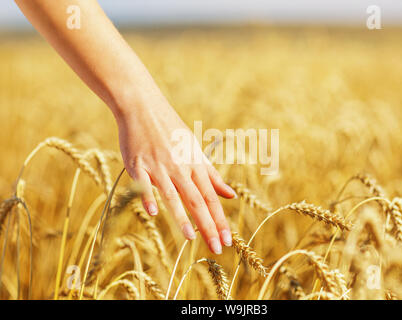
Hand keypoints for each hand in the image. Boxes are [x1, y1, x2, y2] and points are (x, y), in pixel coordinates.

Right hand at [115, 92, 235, 253]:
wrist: (143, 107)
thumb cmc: (172, 131)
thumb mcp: (195, 150)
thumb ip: (212, 175)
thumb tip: (231, 195)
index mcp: (195, 164)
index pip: (211, 197)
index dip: (220, 219)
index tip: (227, 240)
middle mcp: (180, 166)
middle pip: (197, 200)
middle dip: (208, 225)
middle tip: (217, 248)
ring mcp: (159, 165)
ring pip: (173, 195)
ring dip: (182, 217)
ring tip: (191, 239)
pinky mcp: (138, 164)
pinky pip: (144, 183)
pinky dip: (148, 197)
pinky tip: (153, 213)